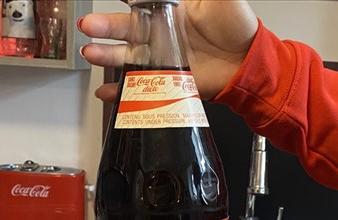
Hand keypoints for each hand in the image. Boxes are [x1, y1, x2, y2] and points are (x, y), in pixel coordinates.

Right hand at [78, 0, 257, 101]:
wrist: (248, 64)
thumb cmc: (238, 27)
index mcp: (169, 9)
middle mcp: (160, 33)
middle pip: (124, 26)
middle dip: (104, 26)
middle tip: (90, 25)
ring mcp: (160, 57)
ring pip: (125, 55)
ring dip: (105, 54)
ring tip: (91, 53)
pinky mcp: (165, 80)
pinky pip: (136, 86)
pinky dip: (119, 91)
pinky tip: (106, 92)